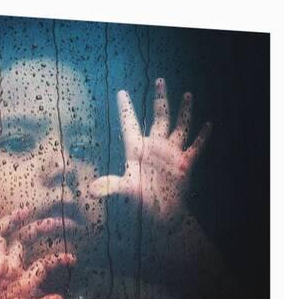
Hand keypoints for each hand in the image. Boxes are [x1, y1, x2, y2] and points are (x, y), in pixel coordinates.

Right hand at [0, 209, 76, 298]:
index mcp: (22, 279)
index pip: (44, 263)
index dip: (59, 258)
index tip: (72, 258)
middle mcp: (9, 267)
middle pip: (26, 239)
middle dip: (43, 227)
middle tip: (59, 220)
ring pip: (4, 233)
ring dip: (14, 219)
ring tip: (26, 209)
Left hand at [89, 78, 211, 217]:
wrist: (160, 217)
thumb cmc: (139, 204)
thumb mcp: (125, 192)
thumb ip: (110, 187)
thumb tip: (90, 190)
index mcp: (137, 150)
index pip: (129, 124)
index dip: (126, 108)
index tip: (121, 92)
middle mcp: (154, 148)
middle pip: (158, 117)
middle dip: (159, 99)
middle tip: (159, 80)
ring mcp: (170, 155)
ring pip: (178, 127)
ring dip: (183, 111)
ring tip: (187, 94)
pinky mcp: (184, 165)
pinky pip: (195, 148)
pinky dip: (202, 137)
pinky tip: (208, 124)